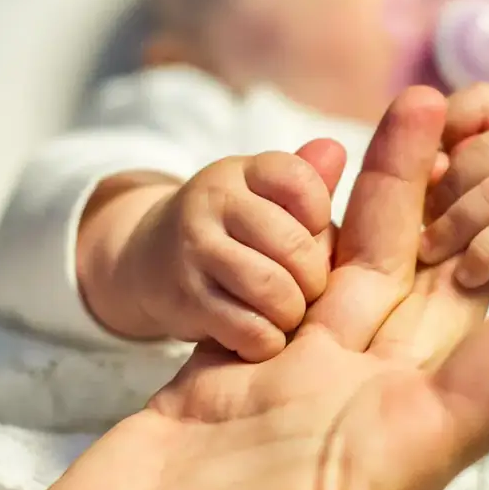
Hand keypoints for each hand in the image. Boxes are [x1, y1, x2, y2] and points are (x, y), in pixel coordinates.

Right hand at [0, 88, 488, 489]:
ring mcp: (287, 398)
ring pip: (367, 272)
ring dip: (402, 193)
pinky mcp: (217, 386)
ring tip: (425, 101)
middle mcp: (358, 420)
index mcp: (396, 464)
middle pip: (455, 292)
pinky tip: (316, 158)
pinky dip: (302, 221)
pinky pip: (279, 280)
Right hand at [107, 148, 343, 357]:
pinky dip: (264, 340)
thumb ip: (307, 179)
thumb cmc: (232, 230)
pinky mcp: (185, 297)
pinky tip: (260, 333)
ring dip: (290, 312)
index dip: (319, 215)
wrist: (151, 260)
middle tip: (307, 290)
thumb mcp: (264, 195)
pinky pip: (248, 328)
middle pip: (295, 245)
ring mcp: (195, 249)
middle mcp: (213, 202)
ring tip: (286, 313)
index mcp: (241, 172)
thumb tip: (336, 149)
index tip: (310, 233)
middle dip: (314, 279)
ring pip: (273, 290)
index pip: (300, 180)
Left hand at [418, 84, 488, 286]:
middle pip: (485, 150)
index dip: (446, 128)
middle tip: (422, 226)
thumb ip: (435, 171)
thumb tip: (430, 168)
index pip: (481, 101)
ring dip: (457, 225)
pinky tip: (467, 273)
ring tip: (432, 251)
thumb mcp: (449, 194)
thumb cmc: (478, 232)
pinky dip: (484, 254)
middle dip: (445, 190)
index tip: (424, 172)